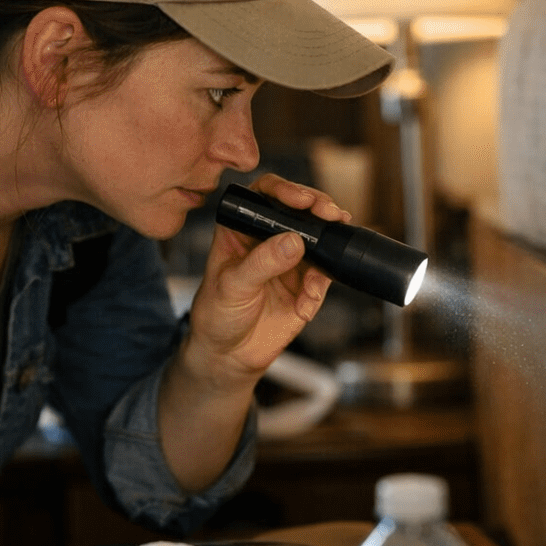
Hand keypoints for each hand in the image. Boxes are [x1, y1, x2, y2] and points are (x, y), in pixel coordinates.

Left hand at [185, 174, 348, 381]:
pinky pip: (325, 275)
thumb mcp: (232, 286)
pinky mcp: (307, 283)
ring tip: (326, 258)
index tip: (300, 199)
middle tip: (330, 214)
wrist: (228, 355)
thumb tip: (293, 241)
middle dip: (319, 208)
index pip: (265, 195)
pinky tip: (306, 301)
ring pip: (320, 238)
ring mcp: (291, 259)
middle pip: (300, 210)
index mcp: (242, 228)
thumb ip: (262, 263)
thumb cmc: (216, 314)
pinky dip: (321, 285)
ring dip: (329, 242)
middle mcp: (269, 238)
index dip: (285, 190)